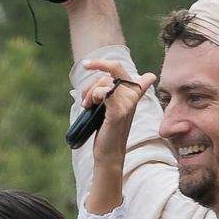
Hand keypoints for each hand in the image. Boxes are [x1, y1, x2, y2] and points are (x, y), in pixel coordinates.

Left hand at [79, 59, 156, 215]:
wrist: (107, 154)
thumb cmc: (106, 131)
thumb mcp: (109, 109)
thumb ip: (110, 93)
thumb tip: (113, 84)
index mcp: (132, 94)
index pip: (126, 70)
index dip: (109, 64)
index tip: (88, 64)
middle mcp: (133, 96)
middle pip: (116, 68)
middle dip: (98, 65)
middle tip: (85, 70)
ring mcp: (127, 104)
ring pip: (105, 81)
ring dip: (90, 90)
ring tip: (87, 105)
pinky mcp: (119, 112)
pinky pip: (106, 92)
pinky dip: (96, 94)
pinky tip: (90, 104)